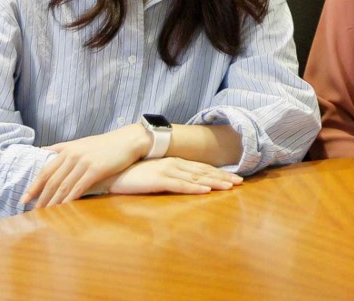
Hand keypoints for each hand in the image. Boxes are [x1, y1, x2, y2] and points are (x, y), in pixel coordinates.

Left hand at [22, 124, 147, 209]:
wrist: (128, 140)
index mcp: (67, 150)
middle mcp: (73, 155)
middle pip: (52, 181)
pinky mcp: (96, 170)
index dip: (34, 186)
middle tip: (32, 212)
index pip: (45, 170)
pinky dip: (69, 200)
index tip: (24, 199)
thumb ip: (62, 148)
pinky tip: (64, 209)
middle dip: (41, 198)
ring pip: (63, 186)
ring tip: (45, 214)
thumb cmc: (105, 144)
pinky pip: (79, 188)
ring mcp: (84, 162)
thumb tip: (43, 151)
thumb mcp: (81, 143)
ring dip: (53, 202)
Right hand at [100, 157, 242, 196]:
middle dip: (223, 177)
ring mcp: (167, 171)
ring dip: (214, 182)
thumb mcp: (154, 174)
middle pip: (203, 171)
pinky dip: (194, 187)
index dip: (218, 173)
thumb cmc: (133, 173)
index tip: (233, 178)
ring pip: (196, 177)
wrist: (112, 169)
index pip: (201, 168)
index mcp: (174, 162)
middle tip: (240, 182)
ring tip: (230, 186)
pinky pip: (180, 185)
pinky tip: (206, 190)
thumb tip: (181, 181)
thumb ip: (168, 176)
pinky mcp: (158, 180)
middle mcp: (174, 164)